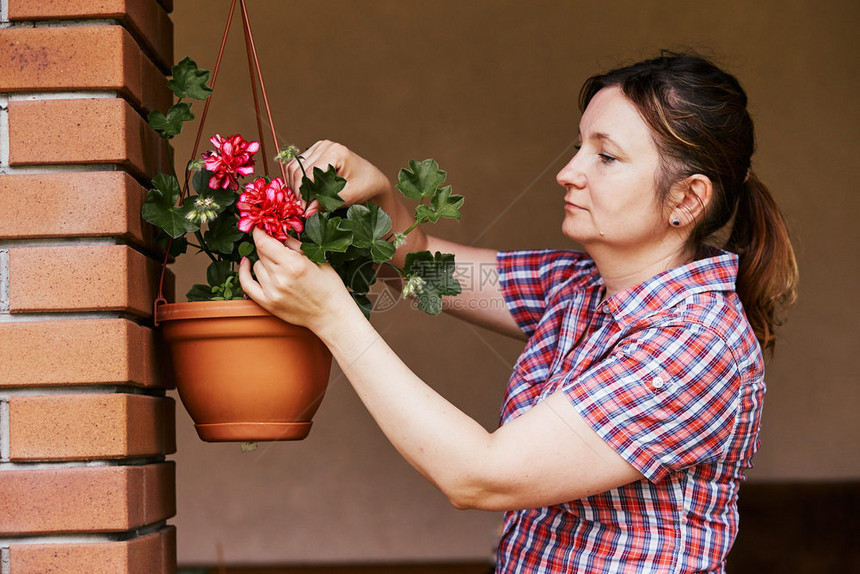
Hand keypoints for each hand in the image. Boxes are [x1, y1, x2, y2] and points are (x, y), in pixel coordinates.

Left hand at [238, 228, 354, 331]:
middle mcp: (280, 278)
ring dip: (265, 261)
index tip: (260, 227)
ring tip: (280, 265)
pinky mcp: (268, 304)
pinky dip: (244, 272)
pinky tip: (247, 264)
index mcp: (294, 264)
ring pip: (257, 266)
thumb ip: (295, 245)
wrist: (331, 315)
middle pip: (261, 252)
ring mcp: (272, 292)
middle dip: (267, 245)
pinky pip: (247, 284)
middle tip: (277, 246)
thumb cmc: (329, 287)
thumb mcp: (318, 260)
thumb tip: (279, 233)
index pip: (265, 242)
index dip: (260, 232)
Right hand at [283, 140, 392, 208]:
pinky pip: (295, 166)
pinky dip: (296, 180)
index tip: (304, 209)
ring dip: (295, 186)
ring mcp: (318, 147)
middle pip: (297, 170)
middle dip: (298, 191)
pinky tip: (305, 192)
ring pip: (293, 168)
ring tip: (305, 201)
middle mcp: (324, 146)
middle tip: (303, 208)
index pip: (308, 173)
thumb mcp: (348, 197)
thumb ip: (326, 203)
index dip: (304, 193)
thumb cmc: (364, 186)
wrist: (371, 180)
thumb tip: (307, 212)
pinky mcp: (314, 153)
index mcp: (335, 152)